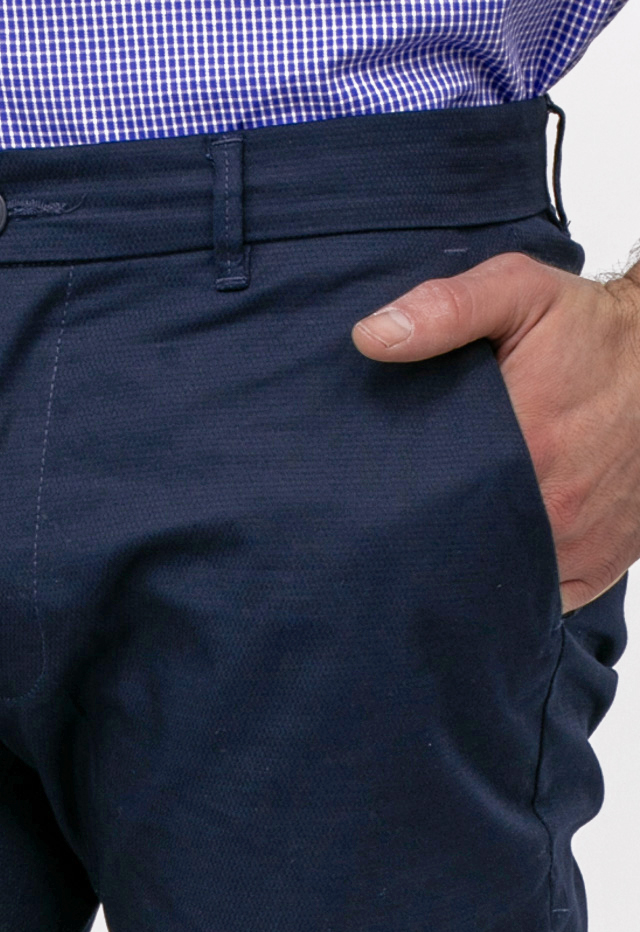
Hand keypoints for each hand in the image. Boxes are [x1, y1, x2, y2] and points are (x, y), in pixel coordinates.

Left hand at [351, 252, 639, 613]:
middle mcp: (556, 508)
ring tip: (442, 545)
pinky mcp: (600, 565)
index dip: (398, 509)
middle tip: (397, 530)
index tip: (375, 501)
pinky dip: (516, 585)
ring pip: (502, 580)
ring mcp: (580, 543)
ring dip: (471, 567)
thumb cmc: (590, 328)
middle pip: (462, 551)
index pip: (433, 504)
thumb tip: (371, 336)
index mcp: (526, 446)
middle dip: (429, 545)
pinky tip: (491, 560)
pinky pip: (544, 597)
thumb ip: (445, 310)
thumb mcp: (518, 294)